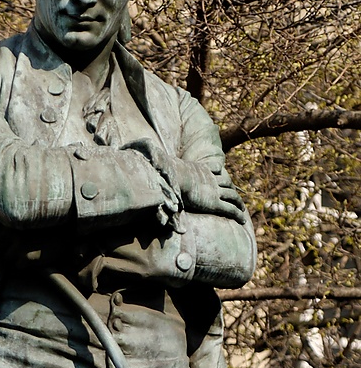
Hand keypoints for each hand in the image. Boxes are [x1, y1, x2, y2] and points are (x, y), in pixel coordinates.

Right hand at [127, 138, 246, 223]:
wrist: (170, 176)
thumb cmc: (163, 170)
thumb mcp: (152, 158)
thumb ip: (143, 153)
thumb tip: (124, 148)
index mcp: (198, 171)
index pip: (211, 170)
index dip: (216, 173)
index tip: (220, 174)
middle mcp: (209, 180)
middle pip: (224, 182)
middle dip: (230, 188)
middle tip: (236, 195)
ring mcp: (213, 190)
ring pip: (231, 195)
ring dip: (237, 201)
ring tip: (242, 209)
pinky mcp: (215, 201)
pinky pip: (230, 208)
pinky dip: (237, 213)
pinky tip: (243, 219)